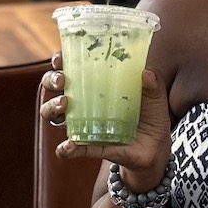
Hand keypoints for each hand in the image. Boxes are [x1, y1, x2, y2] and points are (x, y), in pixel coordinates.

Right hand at [40, 61, 171, 189]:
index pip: (72, 68)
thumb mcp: (155, 99)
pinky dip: (67, 148)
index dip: (61, 61)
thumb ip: (152, 86)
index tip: (60, 58)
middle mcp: (83, 103)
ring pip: (54, 115)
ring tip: (64, 104)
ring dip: (52, 108)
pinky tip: (69, 146)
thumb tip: (146, 73)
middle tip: (61, 80)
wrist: (156, 148)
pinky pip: (71, 148)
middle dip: (51, 80)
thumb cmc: (150, 116)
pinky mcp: (88, 146)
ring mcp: (83, 125)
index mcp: (97, 86)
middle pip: (54, 88)